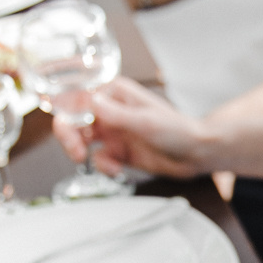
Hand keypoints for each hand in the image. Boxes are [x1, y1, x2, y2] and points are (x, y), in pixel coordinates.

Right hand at [51, 77, 211, 176]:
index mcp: (115, 93)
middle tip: (75, 152)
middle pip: (74, 120)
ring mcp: (114, 132)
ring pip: (82, 140)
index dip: (66, 113)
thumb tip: (91, 102)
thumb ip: (117, 114)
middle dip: (69, 136)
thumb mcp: (145, 121)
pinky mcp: (119, 152)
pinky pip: (99, 158)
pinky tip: (116, 169)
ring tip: (87, 161)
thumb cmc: (178, 130)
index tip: (68, 131)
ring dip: (81, 151)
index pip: (79, 98)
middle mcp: (111, 110)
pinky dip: (103, 166)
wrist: (196, 154)